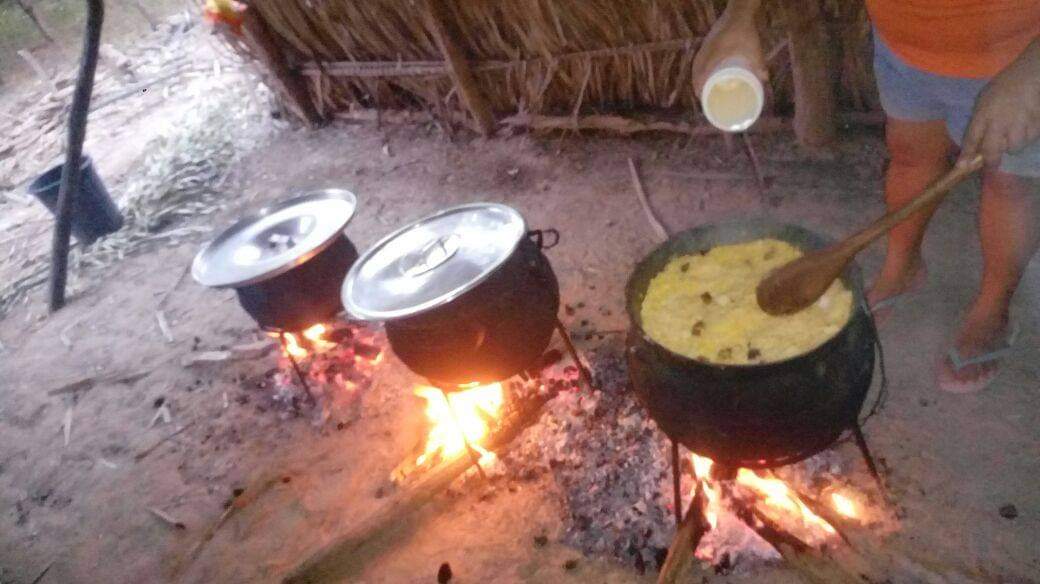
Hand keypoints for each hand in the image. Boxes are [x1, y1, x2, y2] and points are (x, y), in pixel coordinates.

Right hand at [691, 1, 767, 97]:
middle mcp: (708, 50)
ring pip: (696, 63)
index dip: (700, 85)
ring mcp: (706, 44)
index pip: (703, 72)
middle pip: (696, 70)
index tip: (700, 97)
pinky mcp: (707, 41)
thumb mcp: (754, 48)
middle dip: (696, 83)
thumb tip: (765, 79)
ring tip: (699, 86)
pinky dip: (697, 66)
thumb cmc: (746, 31)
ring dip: (695, 75)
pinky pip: (698, 56)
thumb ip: (759, 63)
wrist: (739, 12)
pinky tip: (700, 71)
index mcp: (717, 53)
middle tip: (700, 95)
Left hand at [959, 40, 1039, 167]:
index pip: (971, 139)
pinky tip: (1026, 127)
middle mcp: (1000, 121)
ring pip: (1014, 148)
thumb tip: (975, 143)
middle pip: (992, 151)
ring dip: (1012, 145)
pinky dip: (1028, 136)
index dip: (966, 155)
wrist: (1032, 74)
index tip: (962, 167)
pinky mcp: (1037, 123)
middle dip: (991, 161)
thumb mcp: (984, 99)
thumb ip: (980, 120)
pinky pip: (1031, 139)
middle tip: (991, 163)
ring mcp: (1020, 124)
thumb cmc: (1005, 86)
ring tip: (1014, 134)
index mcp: (984, 114)